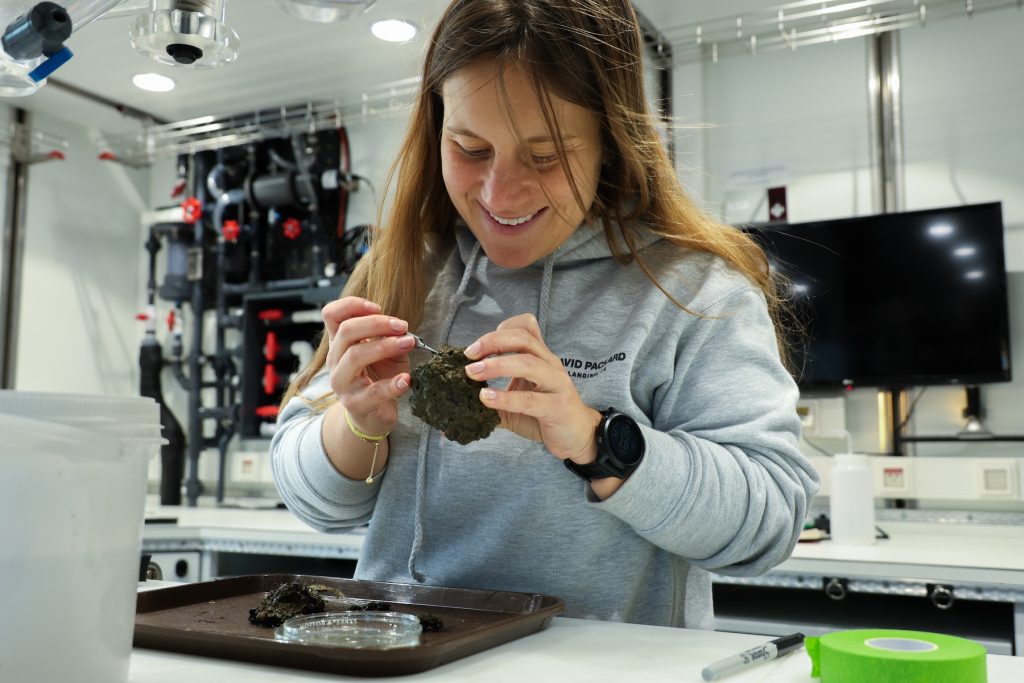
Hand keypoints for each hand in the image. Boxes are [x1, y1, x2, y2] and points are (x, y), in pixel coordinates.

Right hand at [321, 297, 414, 436]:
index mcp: (339, 344)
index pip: (331, 315)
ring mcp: (342, 383)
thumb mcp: (385, 353)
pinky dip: (393, 384)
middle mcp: (335, 361)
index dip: (351, 305)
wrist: (372, 416)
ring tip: (408, 343)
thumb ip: (391, 337)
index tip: (377, 307)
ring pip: (355, 356)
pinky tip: (406, 379)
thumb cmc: (378, 378)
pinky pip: (374, 391)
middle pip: (346, 332)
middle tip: (402, 325)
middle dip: (376, 323)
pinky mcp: (356, 404)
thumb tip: (402, 329)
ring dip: (385, 346)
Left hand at [464, 314, 599, 461]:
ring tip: (473, 373)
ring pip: (528, 363)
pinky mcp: (557, 406)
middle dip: (492, 342)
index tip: (476, 347)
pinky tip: (486, 399)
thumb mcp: (516, 401)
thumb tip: (455, 402)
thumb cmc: (545, 415)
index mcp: (541, 357)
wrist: (577, 437)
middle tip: (469, 355)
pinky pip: (530, 399)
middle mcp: (550, 364)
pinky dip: (505, 397)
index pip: (526, 327)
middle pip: (523, 339)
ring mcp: (557, 383)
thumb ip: (491, 397)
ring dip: (497, 365)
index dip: (500, 330)